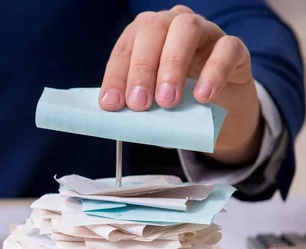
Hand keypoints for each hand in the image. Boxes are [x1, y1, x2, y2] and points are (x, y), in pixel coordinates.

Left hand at [99, 5, 261, 164]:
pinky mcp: (234, 48)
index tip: (111, 103)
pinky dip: (214, 72)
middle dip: (142, 68)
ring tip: (168, 101)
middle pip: (153, 30)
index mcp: (144, 37)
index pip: (125, 48)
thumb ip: (139, 113)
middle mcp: (172, 26)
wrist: (219, 113)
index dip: (116, 76)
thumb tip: (124, 125)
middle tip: (139, 103)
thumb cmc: (178, 105)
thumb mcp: (153, 111)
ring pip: (187, 29)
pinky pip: (226, 48)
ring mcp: (205, 32)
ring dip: (172, 65)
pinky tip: (202, 97)